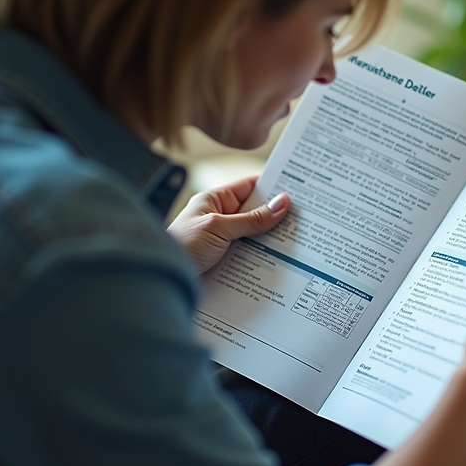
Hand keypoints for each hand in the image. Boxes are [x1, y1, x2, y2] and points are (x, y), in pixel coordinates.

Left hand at [167, 176, 289, 274]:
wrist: (160, 279)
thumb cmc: (181, 246)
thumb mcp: (219, 228)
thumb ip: (252, 218)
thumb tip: (282, 203)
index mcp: (215, 200)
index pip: (250, 186)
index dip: (273, 186)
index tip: (297, 190)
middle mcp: (220, 218)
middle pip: (256, 213)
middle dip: (277, 216)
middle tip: (304, 218)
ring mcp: (223, 240)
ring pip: (255, 236)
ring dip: (272, 240)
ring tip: (298, 241)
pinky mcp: (226, 260)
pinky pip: (249, 255)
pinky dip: (263, 258)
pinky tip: (279, 261)